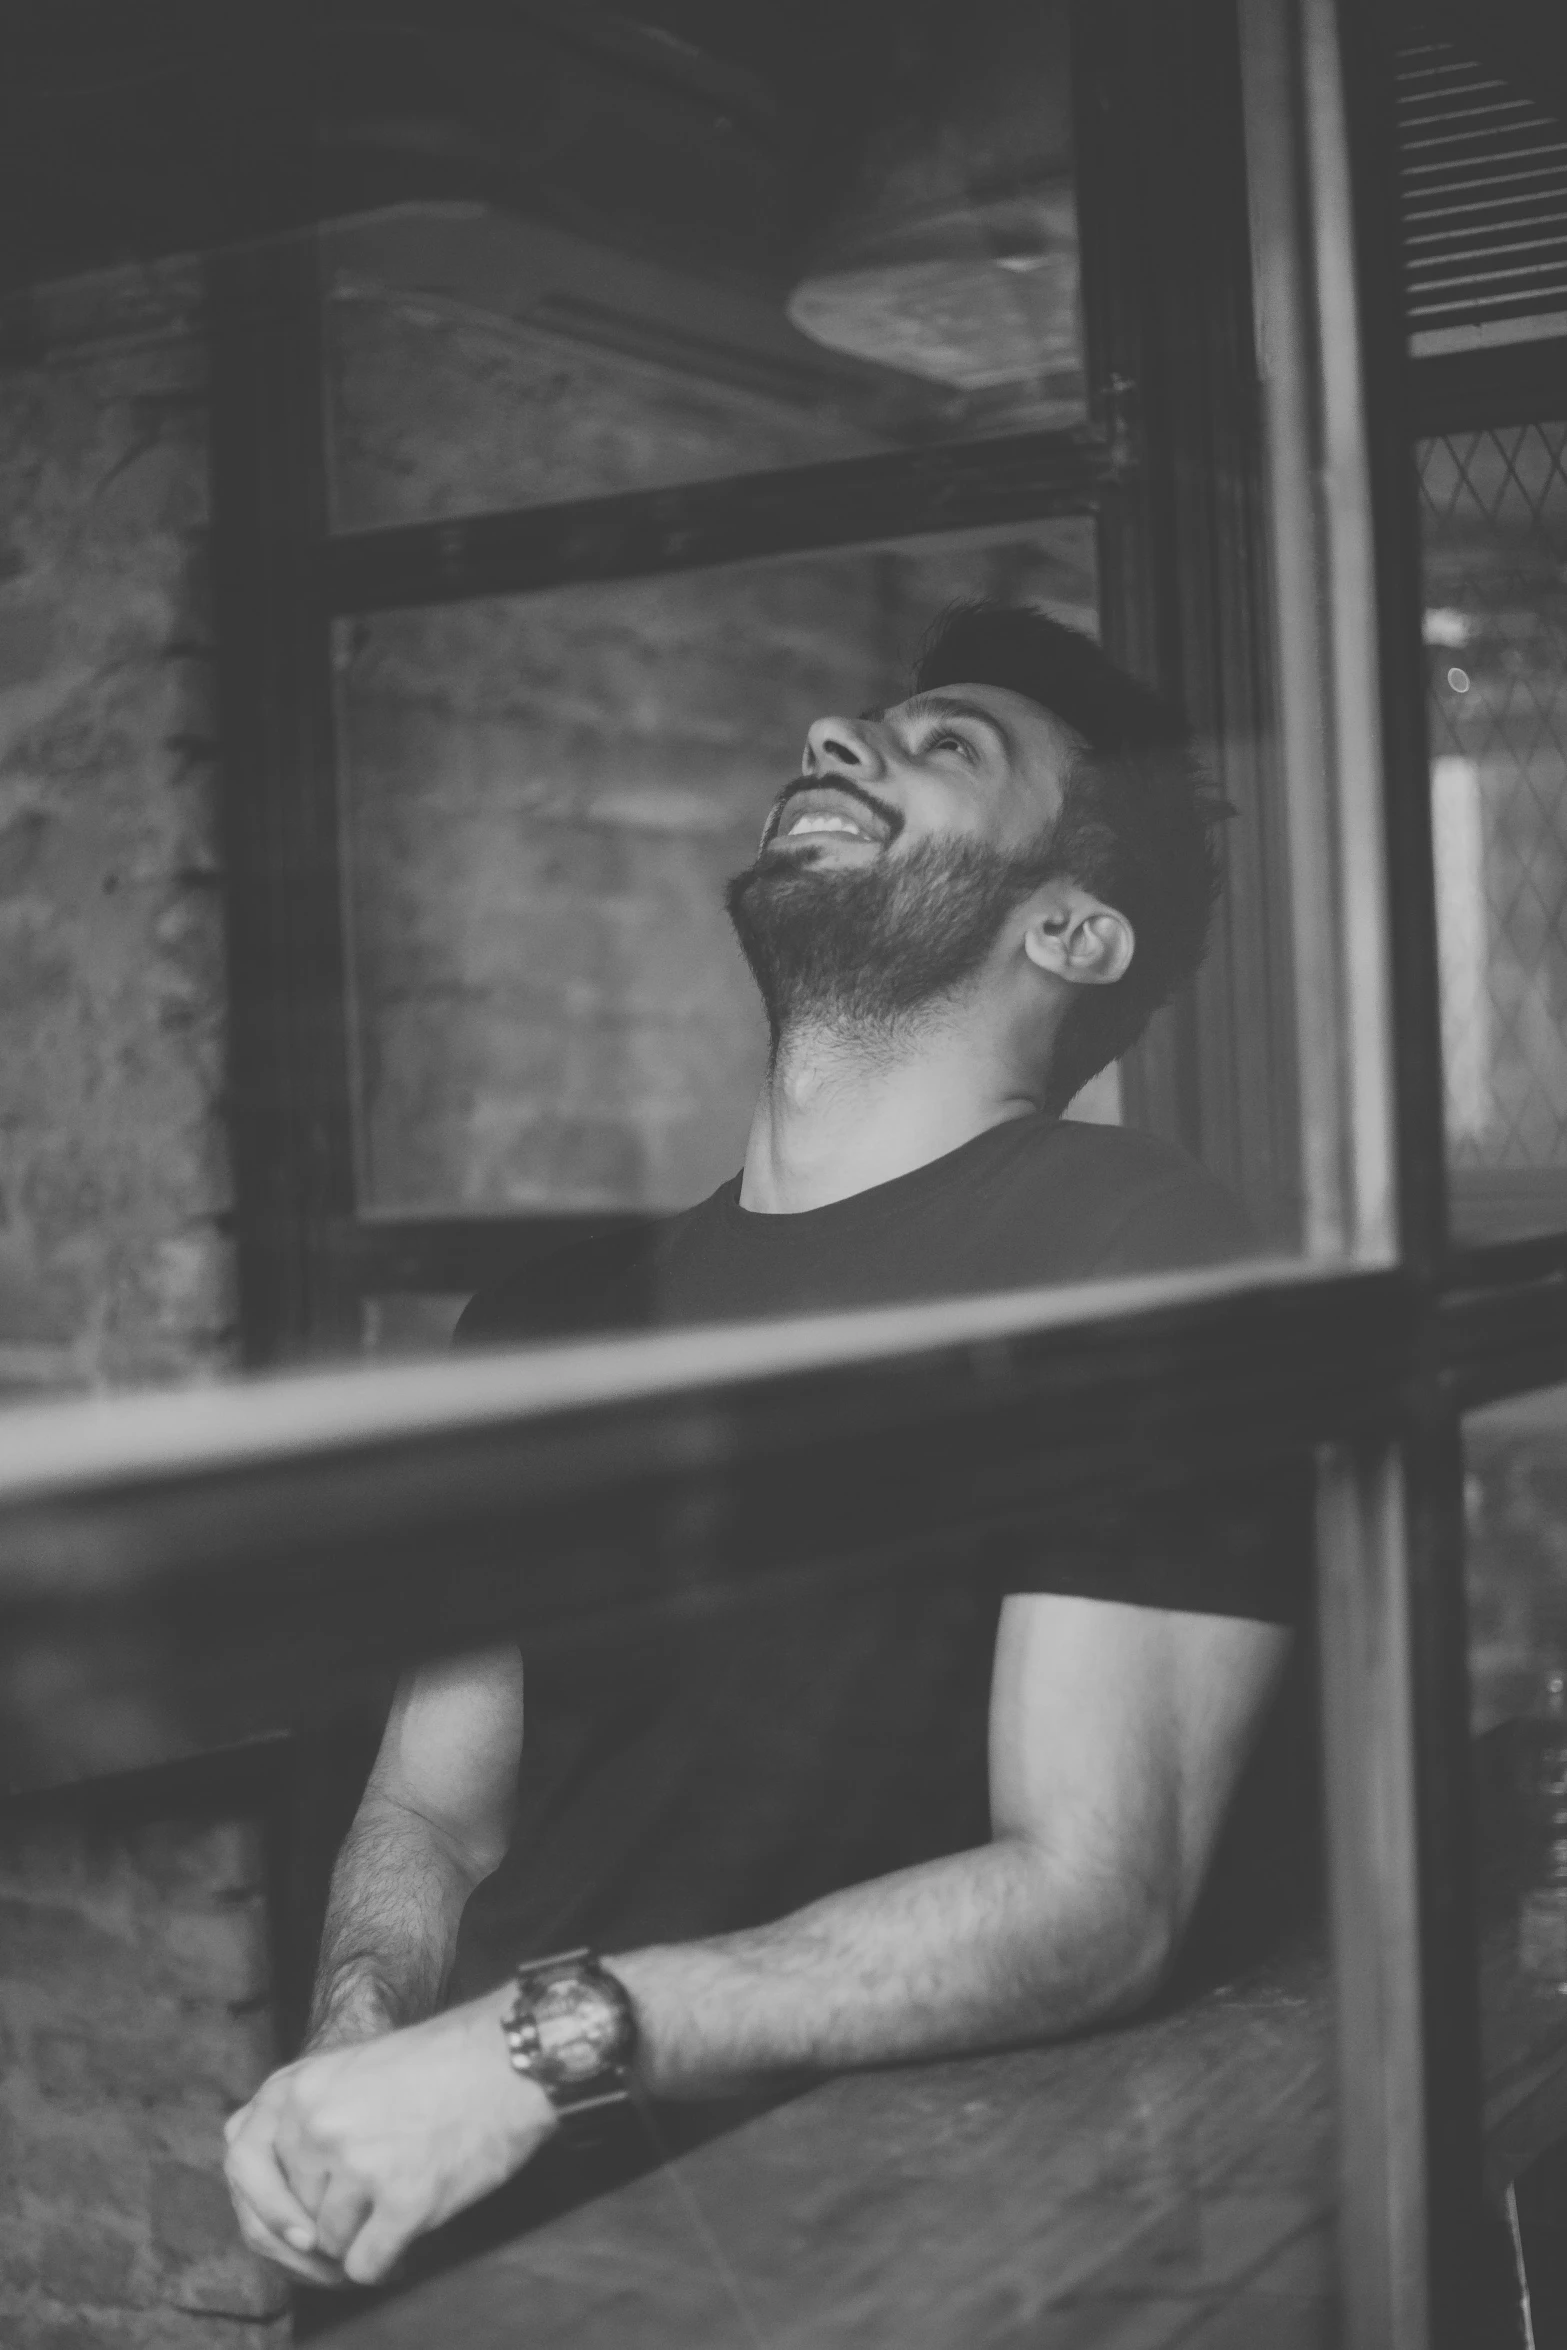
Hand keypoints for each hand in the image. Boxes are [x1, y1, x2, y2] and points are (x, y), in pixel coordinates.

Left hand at [223, 1993, 557, 2286]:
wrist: (512, 2057)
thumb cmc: (441, 2064)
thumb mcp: (349, 2066)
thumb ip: (300, 2111)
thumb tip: (255, 2170)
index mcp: (300, 2089)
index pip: (242, 2166)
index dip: (263, 2205)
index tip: (292, 2222)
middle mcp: (318, 2126)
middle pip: (292, 2215)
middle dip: (322, 2233)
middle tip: (358, 2232)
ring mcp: (358, 2163)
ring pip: (331, 2245)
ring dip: (364, 2240)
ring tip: (403, 2209)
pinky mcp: (403, 2198)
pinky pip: (366, 2266)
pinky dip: (390, 2262)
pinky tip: (415, 2235)